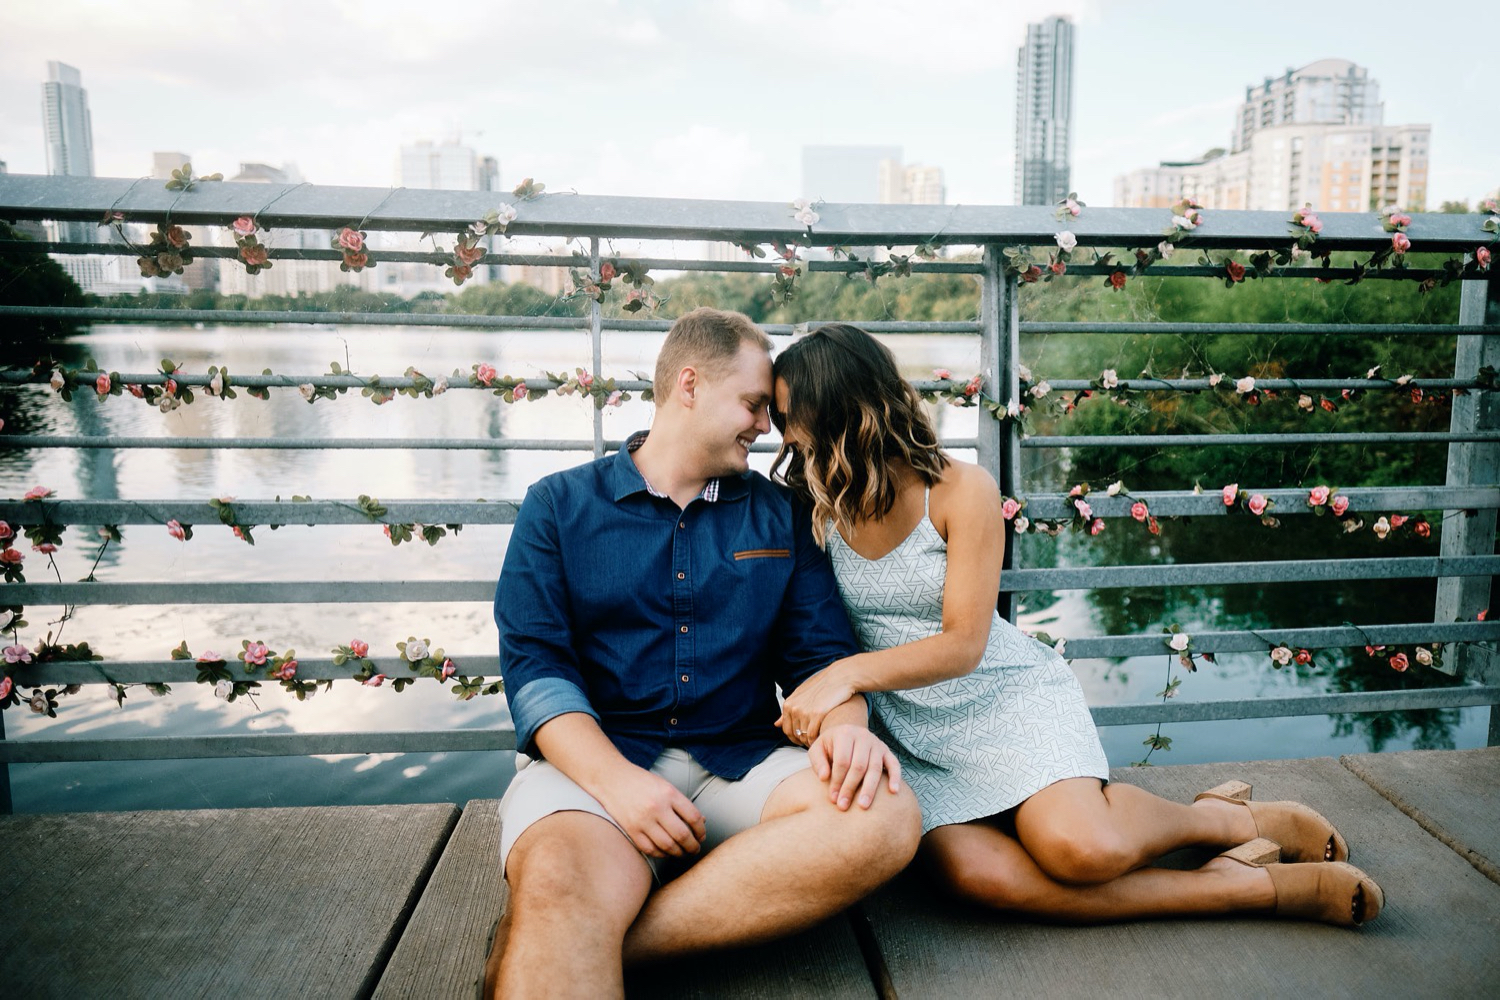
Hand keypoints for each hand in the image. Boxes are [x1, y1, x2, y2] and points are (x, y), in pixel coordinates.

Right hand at [590, 763, 706, 858]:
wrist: (611, 778)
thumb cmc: (640, 781)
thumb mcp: (665, 785)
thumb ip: (682, 803)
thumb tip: (701, 821)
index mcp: (669, 793)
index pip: (693, 817)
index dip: (701, 830)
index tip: (701, 836)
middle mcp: (657, 807)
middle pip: (682, 835)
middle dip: (693, 846)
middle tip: (695, 849)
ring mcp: (643, 820)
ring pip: (668, 846)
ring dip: (679, 853)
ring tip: (682, 853)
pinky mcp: (631, 830)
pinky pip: (650, 849)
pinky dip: (661, 854)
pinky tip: (665, 852)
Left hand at [776, 662, 855, 744]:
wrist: (840, 676)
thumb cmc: (823, 684)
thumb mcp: (802, 694)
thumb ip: (789, 709)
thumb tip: (776, 724)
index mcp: (789, 703)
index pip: (786, 729)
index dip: (794, 737)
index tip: (803, 739)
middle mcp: (794, 708)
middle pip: (794, 734)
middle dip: (802, 741)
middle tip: (812, 742)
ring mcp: (804, 711)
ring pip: (803, 736)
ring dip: (810, 741)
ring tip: (818, 740)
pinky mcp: (817, 714)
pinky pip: (812, 735)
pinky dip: (816, 740)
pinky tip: (822, 737)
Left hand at [807, 724, 901, 810]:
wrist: (846, 732)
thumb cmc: (830, 746)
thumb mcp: (817, 749)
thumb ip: (818, 762)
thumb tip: (824, 778)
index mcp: (845, 734)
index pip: (842, 760)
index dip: (837, 780)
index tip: (833, 798)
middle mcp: (863, 736)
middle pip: (859, 765)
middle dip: (850, 787)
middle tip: (843, 806)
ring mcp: (877, 743)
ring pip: (875, 768)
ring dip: (869, 789)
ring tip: (863, 806)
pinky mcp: (887, 751)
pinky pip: (894, 764)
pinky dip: (895, 777)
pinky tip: (894, 791)